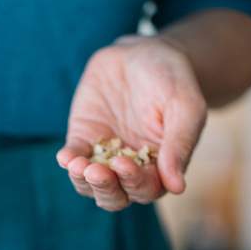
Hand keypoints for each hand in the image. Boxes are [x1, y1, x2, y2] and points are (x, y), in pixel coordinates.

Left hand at [57, 36, 207, 210]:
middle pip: (115, 196)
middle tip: (97, 172)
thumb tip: (177, 187)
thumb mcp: (185, 107)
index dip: (134, 182)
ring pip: (89, 184)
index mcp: (159, 166)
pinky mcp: (82, 139)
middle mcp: (130, 167)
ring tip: (78, 166)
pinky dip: (68, 161)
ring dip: (82, 180)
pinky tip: (66, 157)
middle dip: (105, 189)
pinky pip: (73, 158)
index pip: (146, 189)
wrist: (144, 53)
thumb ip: (180, 145)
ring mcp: (104, 155)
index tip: (123, 162)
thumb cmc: (172, 81)